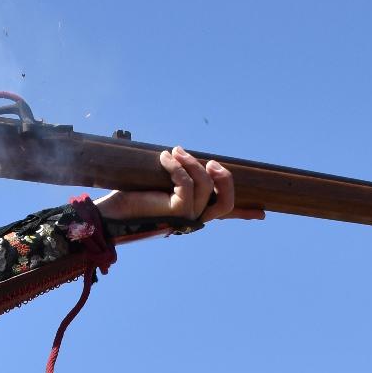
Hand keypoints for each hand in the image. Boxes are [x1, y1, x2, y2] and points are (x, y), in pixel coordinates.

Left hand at [94, 147, 263, 226]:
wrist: (109, 213)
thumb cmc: (129, 198)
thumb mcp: (156, 184)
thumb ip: (172, 176)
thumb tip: (176, 154)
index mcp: (193, 214)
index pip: (224, 216)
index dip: (244, 214)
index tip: (262, 215)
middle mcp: (194, 220)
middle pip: (228, 203)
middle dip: (224, 178)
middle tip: (209, 161)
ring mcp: (187, 218)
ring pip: (207, 185)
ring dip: (191, 162)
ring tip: (174, 152)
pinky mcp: (176, 212)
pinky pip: (187, 183)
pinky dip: (177, 166)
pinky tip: (165, 157)